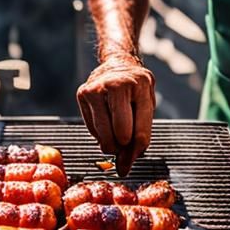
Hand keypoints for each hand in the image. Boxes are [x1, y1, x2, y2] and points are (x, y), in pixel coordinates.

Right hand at [76, 54, 155, 175]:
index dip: (138, 148)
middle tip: (124, 146)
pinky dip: (99, 135)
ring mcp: (97, 88)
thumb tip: (124, 165)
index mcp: (140, 85)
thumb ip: (140, 131)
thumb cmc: (135, 88)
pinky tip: (106, 126)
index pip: (141, 129)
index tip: (134, 157)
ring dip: (110, 144)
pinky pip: (91, 128)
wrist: (117, 63)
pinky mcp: (83, 94)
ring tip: (116, 139)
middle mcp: (117, 84)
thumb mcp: (146, 103)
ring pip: (103, 133)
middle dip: (124, 147)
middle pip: (121, 133)